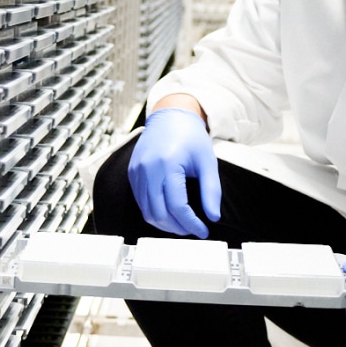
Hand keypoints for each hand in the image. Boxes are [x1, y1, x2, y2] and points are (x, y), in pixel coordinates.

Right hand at [127, 108, 221, 237]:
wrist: (171, 116)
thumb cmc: (191, 136)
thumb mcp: (207, 161)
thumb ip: (211, 190)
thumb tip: (213, 217)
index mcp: (167, 165)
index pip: (177, 206)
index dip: (191, 223)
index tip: (203, 231)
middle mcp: (147, 170)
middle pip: (159, 213)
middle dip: (177, 227)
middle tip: (193, 230)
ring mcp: (136, 172)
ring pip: (146, 211)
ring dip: (165, 223)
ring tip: (183, 225)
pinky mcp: (132, 173)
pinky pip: (140, 201)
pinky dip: (154, 212)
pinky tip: (168, 213)